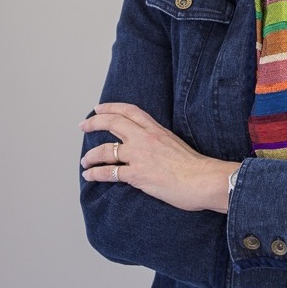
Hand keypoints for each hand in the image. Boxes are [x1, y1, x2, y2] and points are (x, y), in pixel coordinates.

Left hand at [80, 103, 239, 213]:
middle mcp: (145, 139)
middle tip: (83, 125)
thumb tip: (150, 147)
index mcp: (157, 130)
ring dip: (90, 156)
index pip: (130, 111)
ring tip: (84, 161)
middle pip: (113, 123)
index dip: (111, 107)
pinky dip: (95, 174)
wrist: (203, 179)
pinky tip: (89, 176)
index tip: (99, 108)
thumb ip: (160, 141)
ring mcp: (140, 156)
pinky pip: (109, 172)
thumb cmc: (195, 166)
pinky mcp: (137, 175)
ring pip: (106, 150)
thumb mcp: (176, 144)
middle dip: (94, 123)